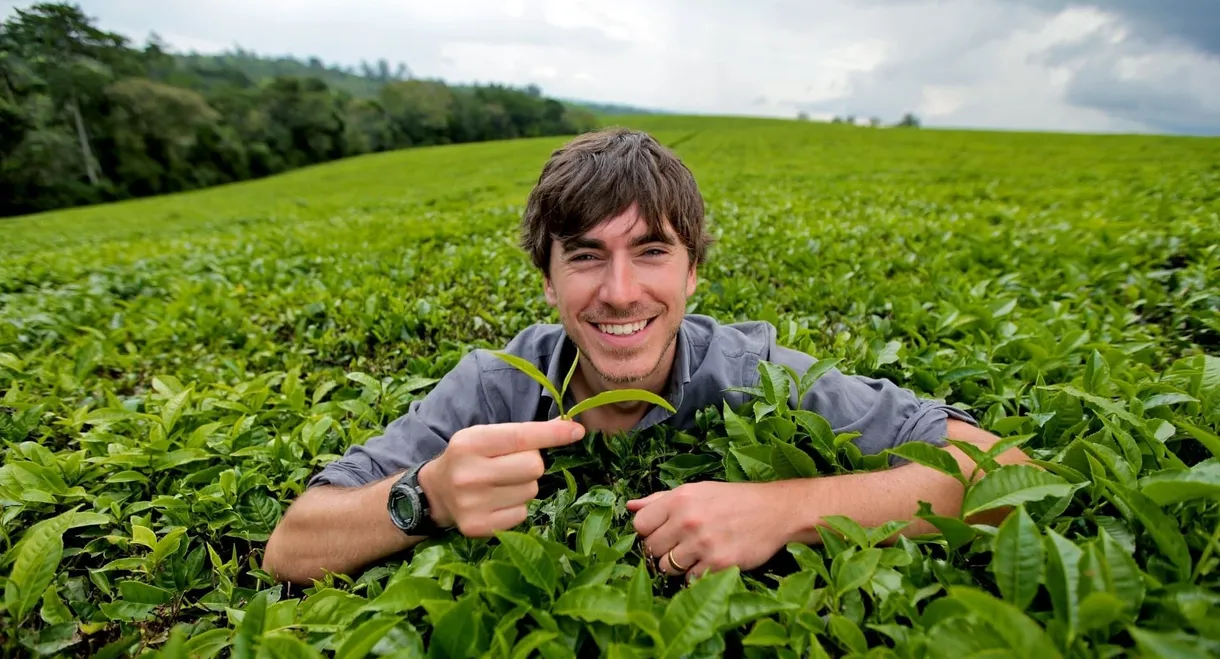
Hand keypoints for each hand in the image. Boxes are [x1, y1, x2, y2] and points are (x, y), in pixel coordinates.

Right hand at [419, 420, 584, 536]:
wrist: (436, 493)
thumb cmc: (470, 458)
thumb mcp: (486, 436)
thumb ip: (524, 432)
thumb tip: (571, 428)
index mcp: (470, 443)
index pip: (521, 436)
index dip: (552, 434)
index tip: (576, 430)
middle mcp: (469, 474)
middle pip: (533, 467)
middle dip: (532, 463)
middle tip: (512, 464)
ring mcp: (472, 504)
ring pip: (531, 491)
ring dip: (524, 485)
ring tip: (501, 483)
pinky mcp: (478, 527)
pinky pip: (522, 513)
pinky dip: (516, 506)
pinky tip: (497, 501)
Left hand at [628, 481, 791, 578]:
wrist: (775, 511)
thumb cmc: (732, 500)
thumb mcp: (696, 491)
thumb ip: (660, 500)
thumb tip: (629, 506)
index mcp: (679, 499)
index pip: (639, 524)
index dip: (648, 531)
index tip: (662, 532)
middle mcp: (687, 520)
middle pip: (651, 548)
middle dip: (662, 549)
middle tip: (680, 544)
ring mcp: (702, 544)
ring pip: (667, 567)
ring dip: (678, 565)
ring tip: (695, 554)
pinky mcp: (718, 564)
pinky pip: (690, 580)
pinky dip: (697, 575)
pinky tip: (710, 561)